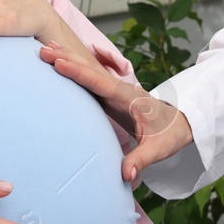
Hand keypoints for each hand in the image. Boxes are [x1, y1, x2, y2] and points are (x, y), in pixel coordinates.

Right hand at [38, 43, 194, 182]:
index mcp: (129, 97)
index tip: (60, 63)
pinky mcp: (109, 98)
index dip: (80, 73)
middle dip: (67, 59)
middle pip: (90, 70)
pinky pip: (88, 81)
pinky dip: (73, 71)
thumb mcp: (159, 149)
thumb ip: (141, 160)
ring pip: (87, 72)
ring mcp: (114, 92)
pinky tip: (60, 64)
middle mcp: (119, 89)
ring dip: (67, 59)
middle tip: (43, 50)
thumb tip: (125, 175)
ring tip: (46, 48)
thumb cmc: (170, 134)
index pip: (100, 83)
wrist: (180, 124)